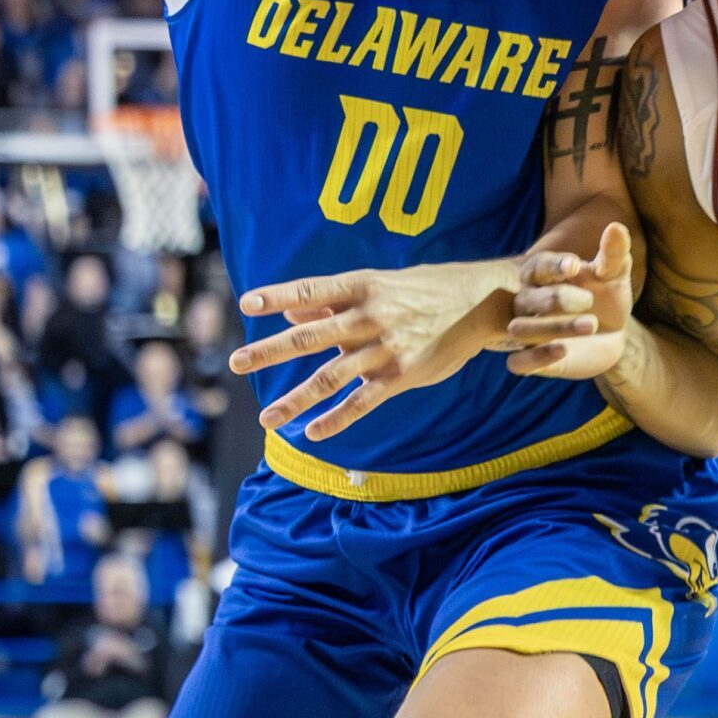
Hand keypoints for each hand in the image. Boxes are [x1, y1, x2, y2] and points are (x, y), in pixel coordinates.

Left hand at [236, 258, 530, 439]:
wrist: (482, 304)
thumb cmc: (426, 290)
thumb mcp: (381, 285)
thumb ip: (333, 301)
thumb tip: (288, 314)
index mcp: (363, 287)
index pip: (311, 291)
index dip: (278, 296)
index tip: (246, 304)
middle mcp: (370, 317)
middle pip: (310, 336)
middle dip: (270, 351)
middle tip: (235, 363)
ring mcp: (385, 348)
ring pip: (331, 377)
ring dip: (296, 398)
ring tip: (267, 417)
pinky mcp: (402, 375)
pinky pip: (363, 402)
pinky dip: (337, 419)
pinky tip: (314, 433)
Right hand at [503, 223, 633, 381]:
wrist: (612, 334)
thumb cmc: (606, 295)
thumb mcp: (614, 274)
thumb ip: (613, 253)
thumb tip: (616, 227)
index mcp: (543, 275)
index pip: (537, 267)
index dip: (553, 266)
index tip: (576, 266)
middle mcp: (528, 302)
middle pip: (526, 299)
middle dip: (557, 299)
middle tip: (589, 300)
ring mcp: (528, 331)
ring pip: (520, 329)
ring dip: (551, 328)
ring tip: (591, 324)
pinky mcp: (531, 359)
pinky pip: (518, 362)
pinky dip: (536, 357)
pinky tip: (563, 349)